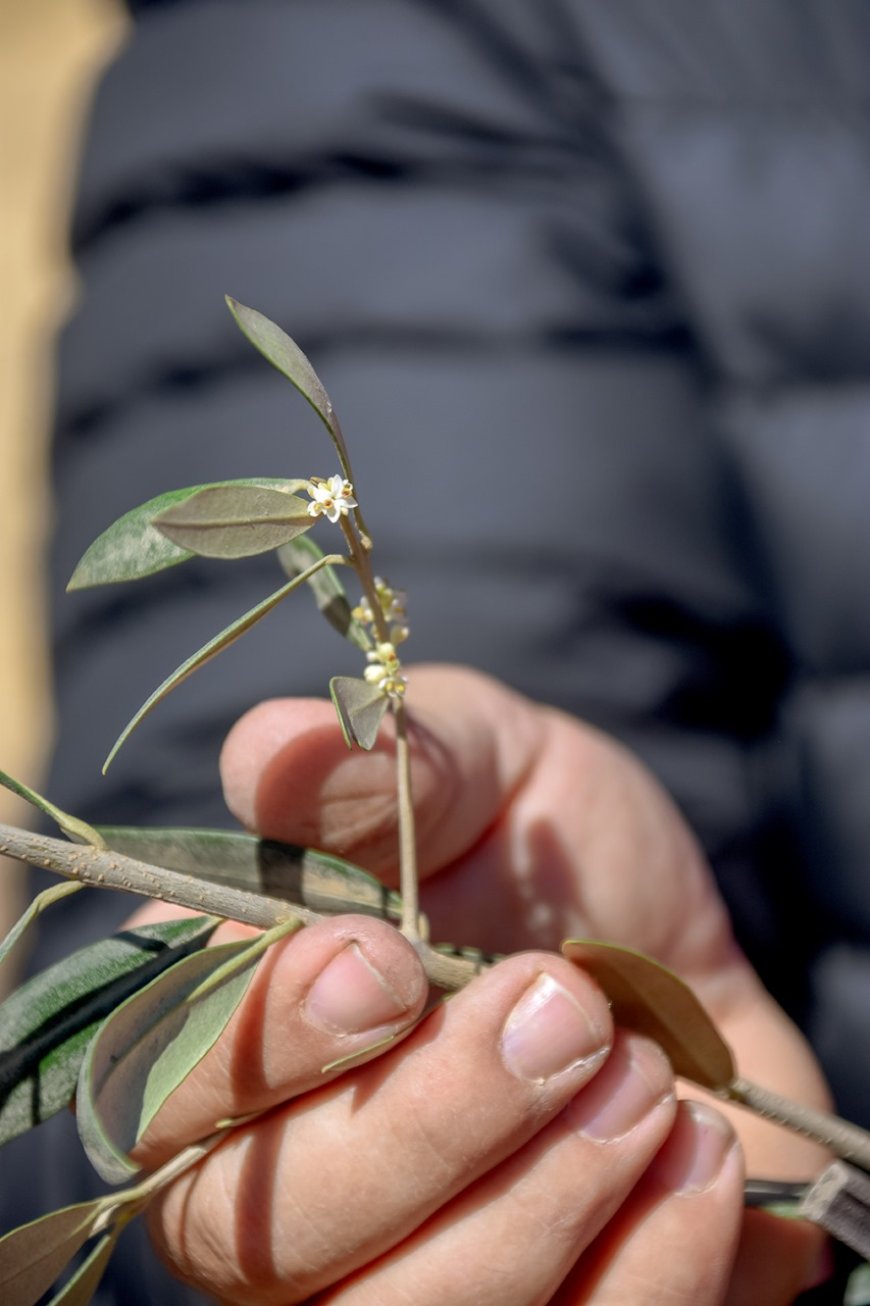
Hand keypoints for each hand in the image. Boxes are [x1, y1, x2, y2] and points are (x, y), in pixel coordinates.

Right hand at [141, 665, 829, 1302]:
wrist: (663, 940)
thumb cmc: (532, 842)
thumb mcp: (480, 761)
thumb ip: (385, 762)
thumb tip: (273, 745)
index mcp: (236, 1034)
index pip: (175, 1091)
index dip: (271, 1042)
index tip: (388, 959)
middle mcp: (284, 1184)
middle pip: (276, 1242)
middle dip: (432, 1127)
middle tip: (565, 1009)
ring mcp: (401, 1273)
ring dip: (547, 1202)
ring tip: (646, 1076)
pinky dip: (648, 1272)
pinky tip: (701, 1151)